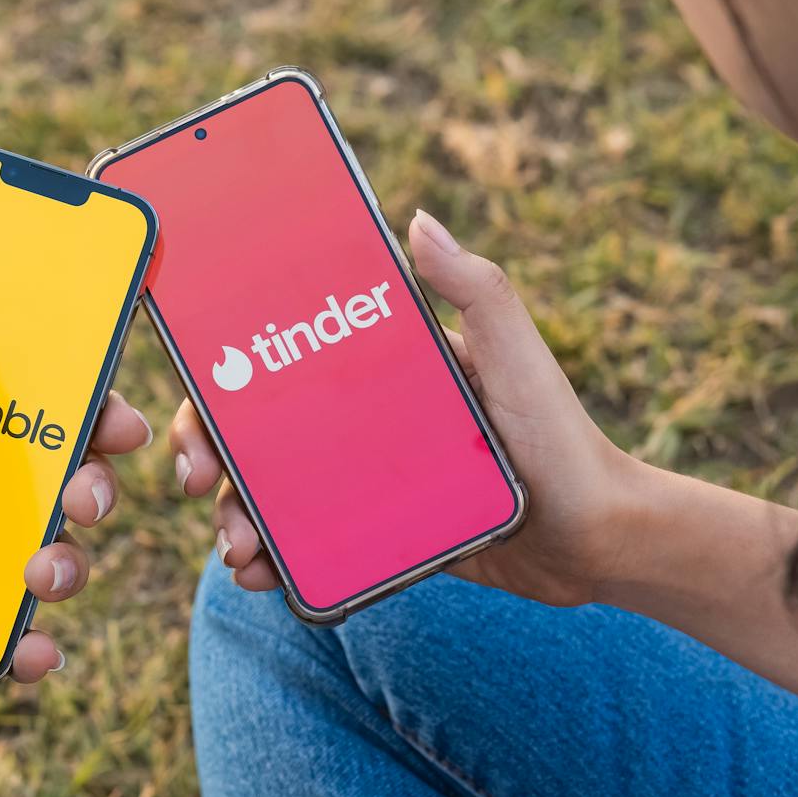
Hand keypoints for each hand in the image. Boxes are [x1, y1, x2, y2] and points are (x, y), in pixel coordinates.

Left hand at [0, 205, 153, 683]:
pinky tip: (34, 651)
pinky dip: (26, 651)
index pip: (32, 405)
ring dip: (67, 565)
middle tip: (89, 492)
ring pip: (39, 559)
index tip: (118, 414)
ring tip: (43, 571)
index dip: (90, 406)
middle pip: (55, 481)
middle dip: (93, 484)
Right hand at [171, 209, 644, 609]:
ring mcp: (370, 482)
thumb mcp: (515, 354)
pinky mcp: (384, 537)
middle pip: (263, 433)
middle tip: (199, 486)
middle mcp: (367, 422)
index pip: (284, 364)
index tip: (202, 415)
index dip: (228, 384)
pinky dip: (278, 561)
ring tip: (238, 550)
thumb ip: (475, 287)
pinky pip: (315, 546)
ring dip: (240, 519)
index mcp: (385, 371)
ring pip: (279, 495)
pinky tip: (262, 576)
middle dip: (216, 460)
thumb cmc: (562, 435)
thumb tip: (416, 220)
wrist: (598, 538)